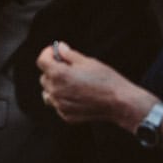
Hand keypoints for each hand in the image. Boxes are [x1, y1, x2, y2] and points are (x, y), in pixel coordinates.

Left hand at [37, 41, 156, 130]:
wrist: (120, 102)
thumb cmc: (106, 80)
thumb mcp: (87, 62)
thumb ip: (69, 55)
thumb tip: (59, 48)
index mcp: (58, 74)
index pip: (42, 61)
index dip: (48, 53)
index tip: (55, 51)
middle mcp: (55, 90)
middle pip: (44, 77)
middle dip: (53, 70)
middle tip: (68, 67)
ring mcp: (59, 105)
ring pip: (48, 92)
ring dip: (55, 86)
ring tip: (71, 83)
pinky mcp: (65, 115)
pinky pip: (57, 104)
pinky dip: (63, 98)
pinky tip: (77, 95)